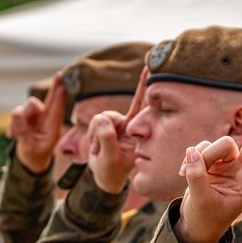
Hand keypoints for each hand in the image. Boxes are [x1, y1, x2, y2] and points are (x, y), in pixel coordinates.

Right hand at [7, 73, 66, 172]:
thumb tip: (16, 112)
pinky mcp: (25, 118)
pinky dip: (12, 125)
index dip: (58, 91)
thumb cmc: (35, 155)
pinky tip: (11, 135)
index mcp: (52, 126)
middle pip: (39, 102)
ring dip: (17, 121)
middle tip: (45, 90)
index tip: (61, 76)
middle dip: (39, 100)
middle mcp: (44, 119)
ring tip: (14, 134)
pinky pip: (16, 115)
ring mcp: (34, 118)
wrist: (31, 163)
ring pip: (24, 108)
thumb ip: (22, 130)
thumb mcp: (28, 146)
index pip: (56, 106)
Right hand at [87, 68, 147, 193]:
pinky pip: (96, 121)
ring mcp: (117, 124)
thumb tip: (103, 119)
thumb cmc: (110, 171)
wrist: (103, 175)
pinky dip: (92, 135)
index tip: (149, 67)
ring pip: (101, 118)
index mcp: (138, 134)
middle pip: (110, 117)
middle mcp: (130, 125)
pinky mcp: (106, 124)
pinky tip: (94, 147)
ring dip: (95, 135)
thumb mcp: (109, 158)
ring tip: (97, 150)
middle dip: (100, 133)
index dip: (143, 87)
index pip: (142, 108)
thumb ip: (106, 138)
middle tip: (98, 150)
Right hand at [175, 130, 241, 242]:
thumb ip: (197, 177)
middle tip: (196, 164)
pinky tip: (182, 173)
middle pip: (228, 146)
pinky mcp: (212, 164)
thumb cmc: (205, 219)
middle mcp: (239, 172)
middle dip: (210, 153)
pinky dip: (189, 159)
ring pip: (212, 146)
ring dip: (197, 158)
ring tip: (187, 175)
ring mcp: (226, 166)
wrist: (196, 226)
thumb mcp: (201, 201)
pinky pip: (200, 149)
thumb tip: (191, 152)